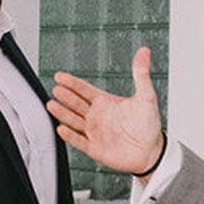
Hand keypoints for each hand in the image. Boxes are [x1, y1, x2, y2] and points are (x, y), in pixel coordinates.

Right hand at [49, 47, 164, 174]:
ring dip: (62, 113)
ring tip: (52, 105)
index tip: (60, 76)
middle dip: (65, 96)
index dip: (72, 83)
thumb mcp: (146, 96)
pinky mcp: (94, 148)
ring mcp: (94, 132)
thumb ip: (141, 74)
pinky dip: (70, 136)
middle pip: (75, 103)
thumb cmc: (149, 124)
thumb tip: (144, 52)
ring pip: (73, 120)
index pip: (83, 89)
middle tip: (56, 90)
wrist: (151, 152)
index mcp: (105, 102)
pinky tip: (62, 129)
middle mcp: (96, 116)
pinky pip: (78, 141)